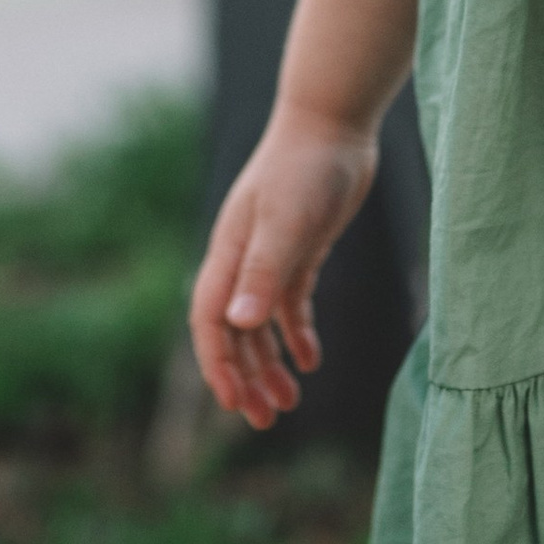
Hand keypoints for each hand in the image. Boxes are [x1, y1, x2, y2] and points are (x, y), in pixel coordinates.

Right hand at [187, 109, 378, 427]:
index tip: (233, 403)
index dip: (217, 365)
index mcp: (228, 254)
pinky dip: (297, 334)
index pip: (209, 322)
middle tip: (266, 421)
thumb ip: (263, 272)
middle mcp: (243, 259)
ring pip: (261, 324)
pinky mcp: (301, 249)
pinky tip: (311, 359)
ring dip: (270, 364)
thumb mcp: (286, 222)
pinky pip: (291, 303)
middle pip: (234, 332)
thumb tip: (238, 323)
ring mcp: (271, 254)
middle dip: (245, 378)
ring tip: (289, 403)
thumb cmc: (305, 167)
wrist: (334, 122)